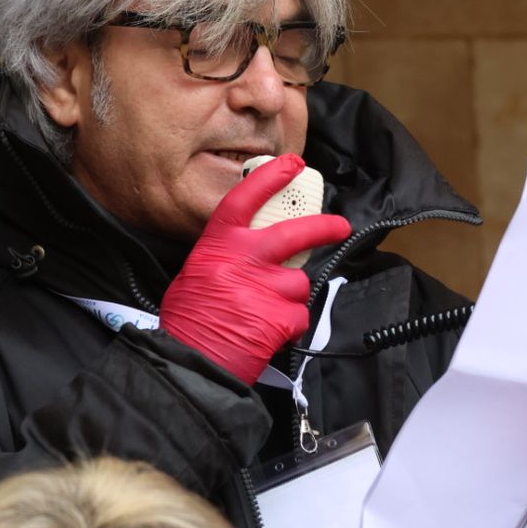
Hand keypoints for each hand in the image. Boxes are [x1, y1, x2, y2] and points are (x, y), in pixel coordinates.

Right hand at [160, 154, 351, 383]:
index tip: (293, 164)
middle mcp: (243, 260)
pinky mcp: (279, 317)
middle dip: (323, 226)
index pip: (245, 199)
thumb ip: (226, 257)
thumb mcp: (195, 274)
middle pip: (294, 232)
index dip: (271, 178)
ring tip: (264, 313)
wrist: (187, 363)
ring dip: (289, 297)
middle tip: (339, 226)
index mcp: (217, 246)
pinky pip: (299, 315)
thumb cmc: (188, 322)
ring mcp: (264, 288)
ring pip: (298, 282)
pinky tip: (268, 333)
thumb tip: (251, 251)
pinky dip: (289, 325)